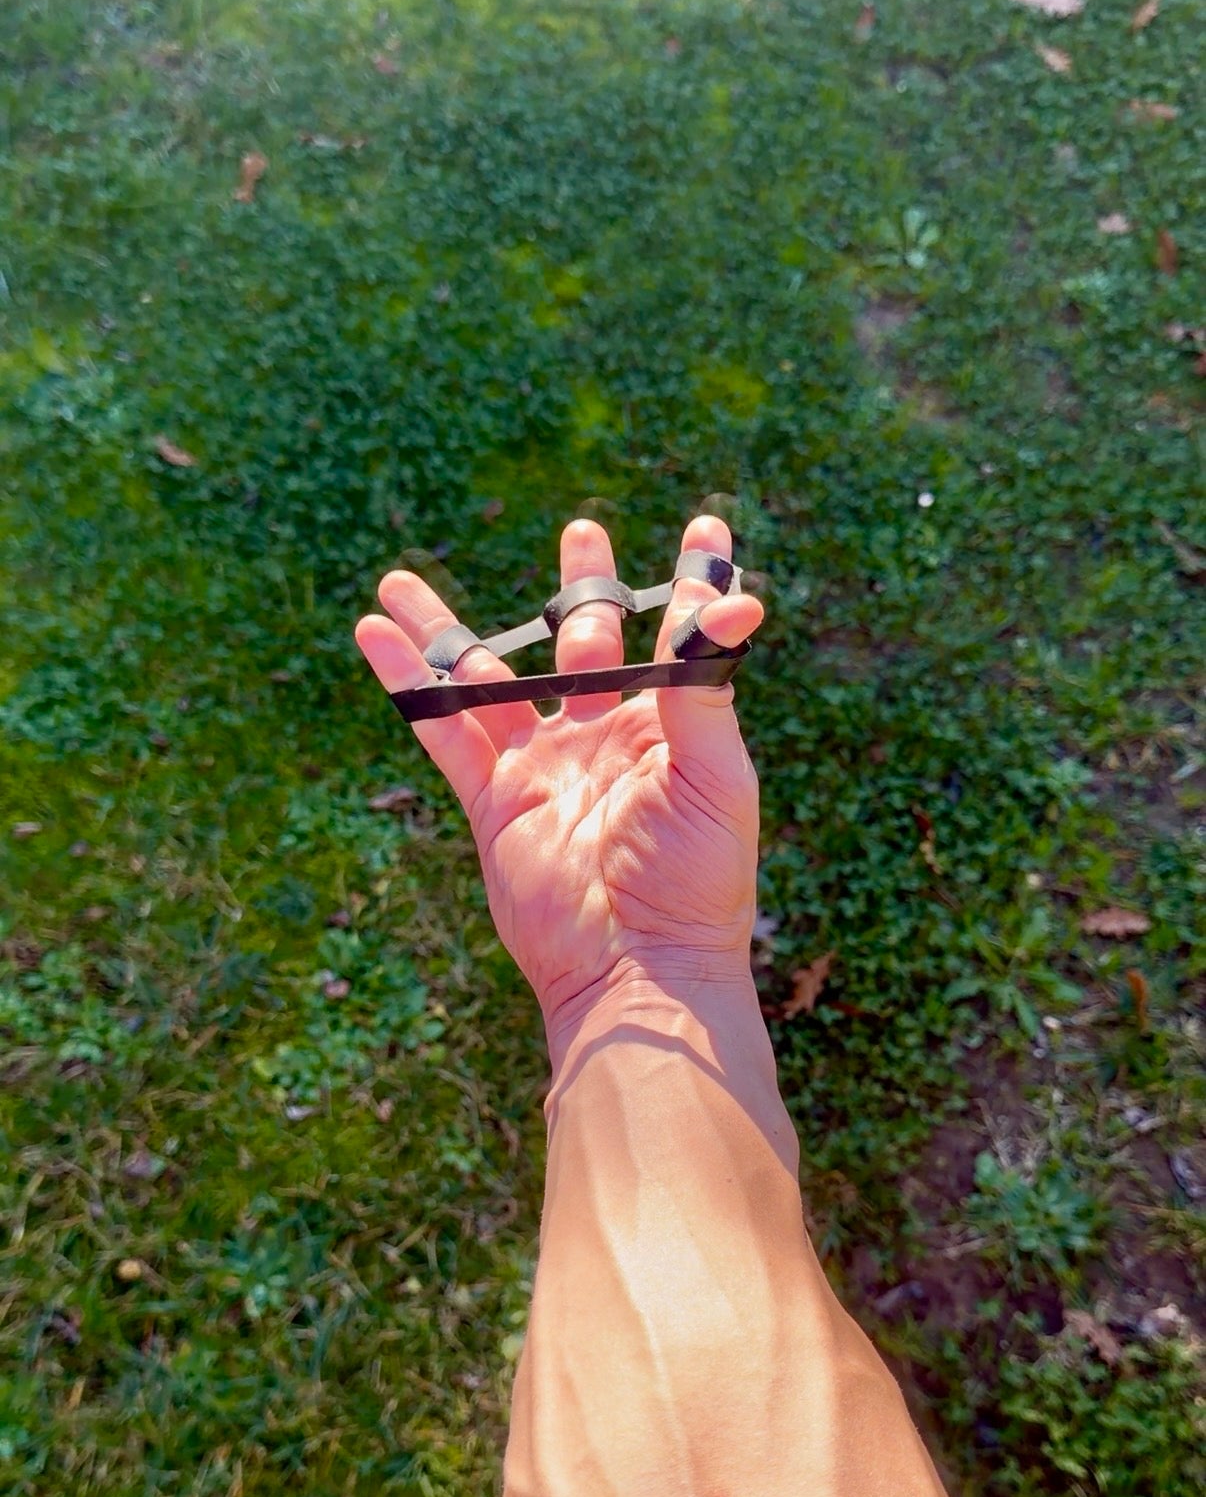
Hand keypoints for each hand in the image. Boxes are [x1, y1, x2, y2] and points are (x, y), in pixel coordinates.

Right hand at [354, 512, 765, 1031]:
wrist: (638, 969)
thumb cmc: (695, 878)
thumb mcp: (715, 775)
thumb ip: (705, 684)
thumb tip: (737, 598)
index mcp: (670, 728)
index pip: (682, 637)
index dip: (694, 582)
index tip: (708, 526)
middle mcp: (606, 738)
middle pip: (583, 641)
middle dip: (581, 587)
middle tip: (582, 533)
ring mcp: (546, 767)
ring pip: (489, 677)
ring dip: (444, 625)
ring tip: (398, 576)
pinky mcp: (496, 801)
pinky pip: (445, 728)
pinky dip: (408, 681)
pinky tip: (374, 633)